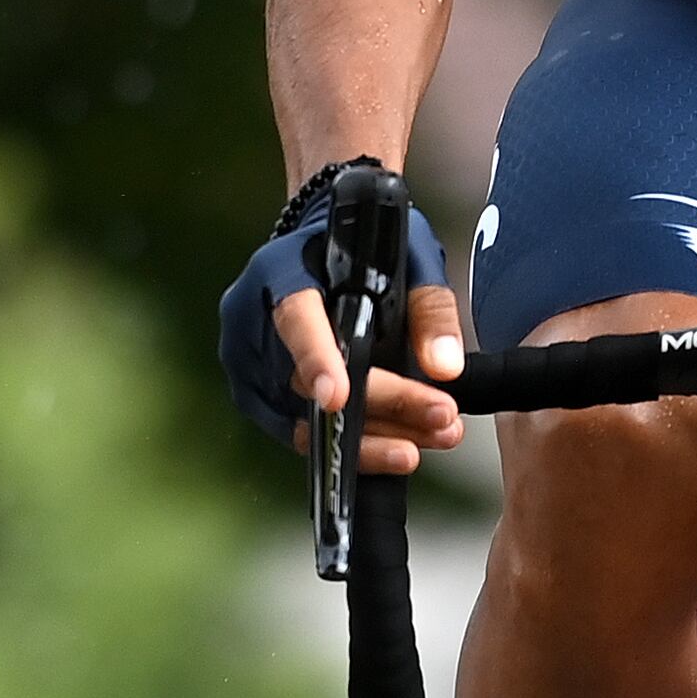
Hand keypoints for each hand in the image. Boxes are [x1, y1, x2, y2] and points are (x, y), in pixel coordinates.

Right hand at [272, 275, 466, 473]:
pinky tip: (402, 441)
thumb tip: (444, 366)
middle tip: (440, 413)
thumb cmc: (362, 251)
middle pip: (307, 383)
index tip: (339, 398)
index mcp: (282, 272)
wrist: (327, 256)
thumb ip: (429, 309)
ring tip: (433, 433)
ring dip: (376, 438)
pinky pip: (304, 437)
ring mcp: (253, 367)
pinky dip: (357, 446)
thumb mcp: (407, 259)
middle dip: (382, 405)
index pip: (294, 319)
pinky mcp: (262, 402)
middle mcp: (255, 323)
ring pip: (306, 423)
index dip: (316, 360)